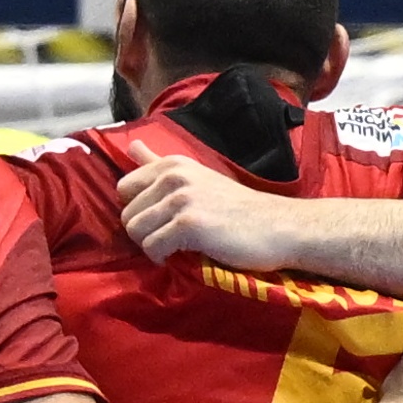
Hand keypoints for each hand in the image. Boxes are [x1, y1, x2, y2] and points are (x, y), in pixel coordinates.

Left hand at [117, 153, 300, 277]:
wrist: (277, 226)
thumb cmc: (237, 208)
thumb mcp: (196, 177)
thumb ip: (159, 163)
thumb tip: (131, 145)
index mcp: (173, 164)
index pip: (124, 187)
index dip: (139, 209)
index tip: (161, 219)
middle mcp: (173, 175)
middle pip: (127, 213)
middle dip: (145, 231)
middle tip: (172, 237)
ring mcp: (181, 198)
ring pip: (135, 231)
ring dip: (152, 246)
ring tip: (178, 246)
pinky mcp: (188, 224)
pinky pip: (152, 247)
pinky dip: (163, 258)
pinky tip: (184, 255)